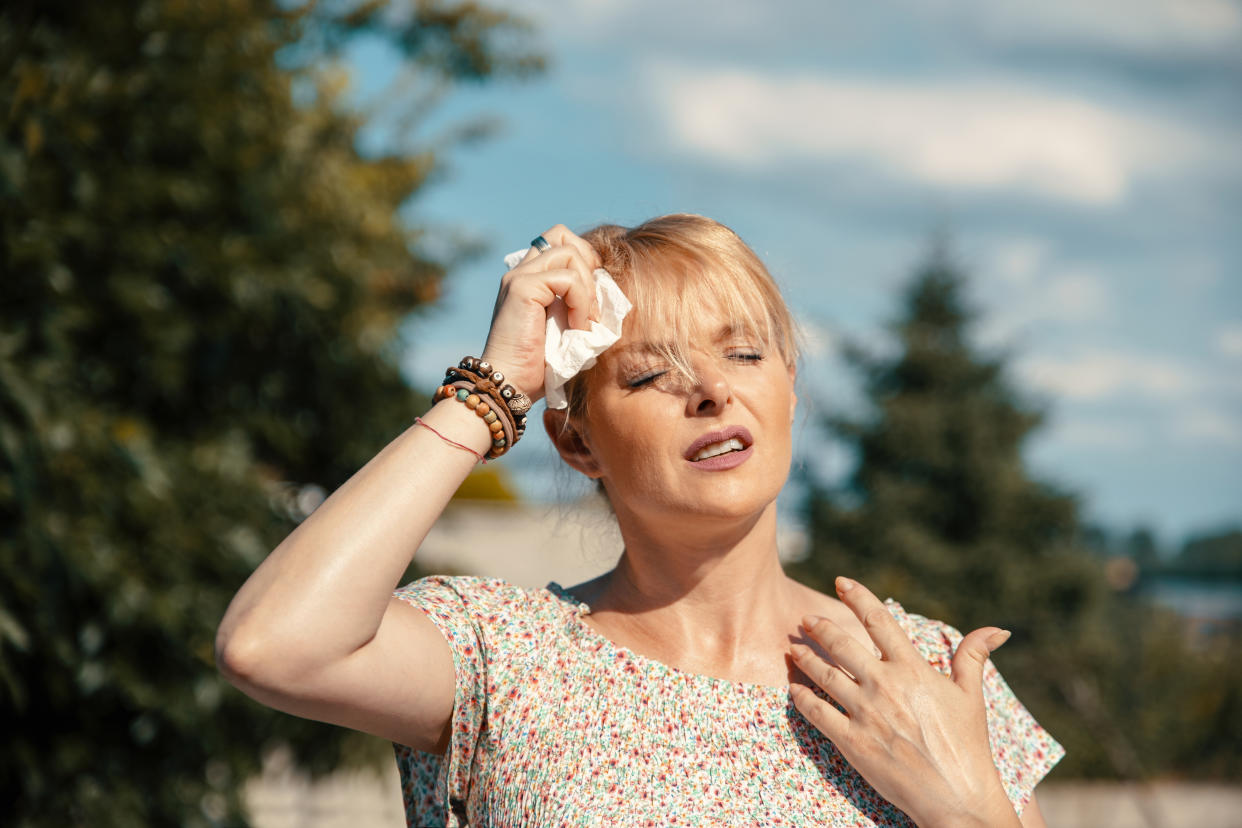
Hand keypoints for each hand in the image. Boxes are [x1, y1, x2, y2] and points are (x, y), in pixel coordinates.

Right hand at [480, 224, 600, 400]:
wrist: (510, 384)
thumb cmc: (538, 366)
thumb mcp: (565, 328)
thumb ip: (578, 305)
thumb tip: (609, 294)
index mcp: (528, 279)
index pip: (559, 243)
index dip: (584, 261)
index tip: (591, 298)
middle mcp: (520, 272)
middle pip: (560, 234)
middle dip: (587, 262)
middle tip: (591, 301)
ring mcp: (519, 277)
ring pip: (568, 252)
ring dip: (587, 287)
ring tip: (585, 320)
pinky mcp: (522, 288)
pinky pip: (567, 278)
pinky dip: (580, 301)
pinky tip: (576, 326)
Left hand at [789, 577, 1019, 827]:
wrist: (958, 798)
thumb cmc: (968, 746)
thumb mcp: (972, 696)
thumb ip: (974, 656)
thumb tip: (997, 629)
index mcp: (913, 670)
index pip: (880, 622)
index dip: (858, 598)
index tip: (841, 582)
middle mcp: (885, 686)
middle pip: (842, 645)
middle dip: (820, 629)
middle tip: (805, 620)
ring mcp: (866, 713)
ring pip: (824, 676)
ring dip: (805, 659)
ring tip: (793, 649)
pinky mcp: (852, 741)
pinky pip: (818, 714)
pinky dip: (802, 699)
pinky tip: (794, 690)